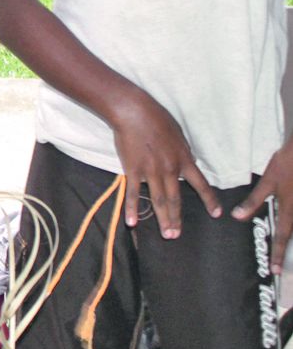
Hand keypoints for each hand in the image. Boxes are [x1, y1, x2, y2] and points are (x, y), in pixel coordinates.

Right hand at [108, 90, 219, 238]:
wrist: (135, 113)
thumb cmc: (157, 118)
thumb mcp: (178, 134)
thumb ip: (182, 151)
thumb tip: (186, 162)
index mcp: (184, 160)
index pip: (201, 184)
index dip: (209, 200)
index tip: (216, 214)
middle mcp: (170, 169)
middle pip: (175, 199)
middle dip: (177, 219)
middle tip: (177, 236)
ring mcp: (151, 171)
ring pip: (158, 200)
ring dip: (163, 219)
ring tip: (166, 234)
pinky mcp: (133, 170)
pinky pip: (132, 193)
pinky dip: (132, 209)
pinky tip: (132, 222)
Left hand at [231, 139, 292, 272]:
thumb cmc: (287, 165)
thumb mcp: (267, 182)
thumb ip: (253, 201)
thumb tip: (237, 217)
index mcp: (289, 210)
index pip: (282, 237)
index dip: (277, 254)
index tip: (275, 271)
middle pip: (292, 234)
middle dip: (285, 251)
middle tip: (280, 267)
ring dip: (289, 239)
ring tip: (284, 253)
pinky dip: (292, 223)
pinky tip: (288, 225)